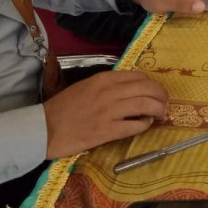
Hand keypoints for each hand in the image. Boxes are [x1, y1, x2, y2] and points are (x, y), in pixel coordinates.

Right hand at [43, 70, 168, 158]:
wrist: (43, 129)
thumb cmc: (63, 108)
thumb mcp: (85, 87)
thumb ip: (107, 85)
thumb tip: (130, 88)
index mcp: (103, 79)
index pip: (138, 76)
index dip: (151, 83)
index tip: (155, 91)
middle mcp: (109, 92)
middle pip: (147, 88)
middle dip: (161, 95)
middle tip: (164, 102)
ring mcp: (109, 112)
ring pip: (145, 105)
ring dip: (158, 109)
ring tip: (160, 113)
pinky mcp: (107, 131)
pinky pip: (135, 126)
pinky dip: (145, 125)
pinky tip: (145, 125)